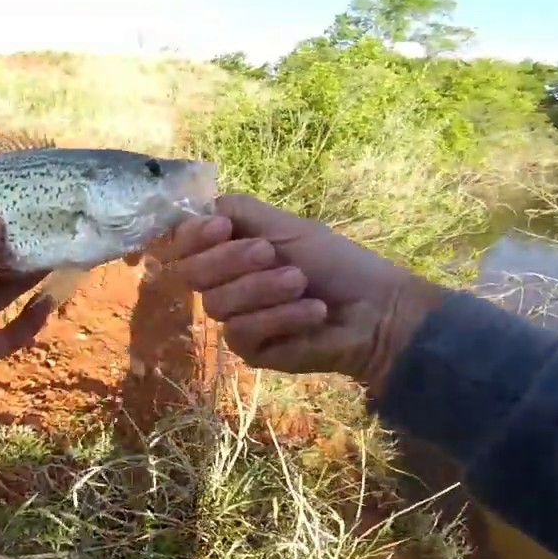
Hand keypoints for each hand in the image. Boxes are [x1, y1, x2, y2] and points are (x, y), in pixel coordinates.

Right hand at [161, 194, 446, 393]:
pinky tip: (312, 313)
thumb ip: (239, 212)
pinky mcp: (250, 350)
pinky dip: (280, 318)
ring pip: (218, 304)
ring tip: (302, 284)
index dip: (194, 236)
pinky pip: (242, 332)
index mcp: (229, 251)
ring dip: (264, 289)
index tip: (222, 227)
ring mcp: (235, 319)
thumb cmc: (335, 262)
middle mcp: (225, 284)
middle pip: (191, 274)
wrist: (374, 309)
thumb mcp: (287, 226)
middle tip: (272, 254)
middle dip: (231, 260)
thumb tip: (200, 208)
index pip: (183, 245)